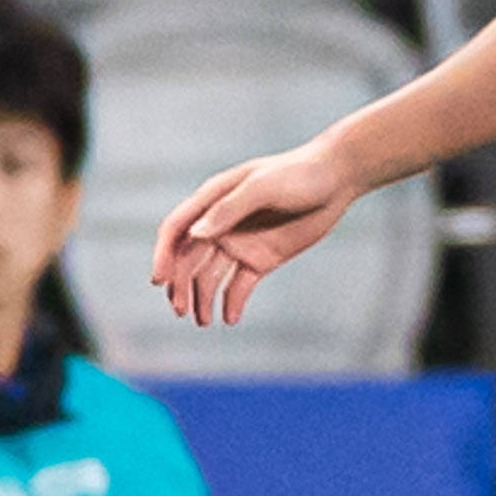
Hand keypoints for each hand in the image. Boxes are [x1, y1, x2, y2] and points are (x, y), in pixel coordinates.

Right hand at [154, 137, 364, 326]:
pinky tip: (230, 319)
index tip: (159, 281)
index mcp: (212, 201)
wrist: (336, 180)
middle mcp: (220, 225)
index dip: (164, 255)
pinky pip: (239, 286)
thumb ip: (229, 209)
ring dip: (202, 299)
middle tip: (181, 311)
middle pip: (189, 260)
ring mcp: (240, 244)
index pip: (176, 231)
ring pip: (210, 277)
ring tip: (204, 322)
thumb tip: (197, 233)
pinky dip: (232, 303)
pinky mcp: (261, 260)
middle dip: (181, 286)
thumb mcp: (263, 187)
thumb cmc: (298, 174)